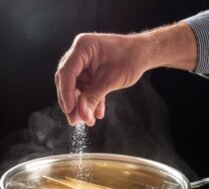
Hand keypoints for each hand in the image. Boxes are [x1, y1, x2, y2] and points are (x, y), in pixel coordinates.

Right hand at [55, 23, 196, 125]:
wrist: (142, 55)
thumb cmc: (130, 59)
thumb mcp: (110, 80)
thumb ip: (93, 97)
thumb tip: (82, 114)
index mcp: (82, 48)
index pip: (66, 73)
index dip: (66, 93)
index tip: (70, 110)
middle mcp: (79, 55)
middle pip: (67, 81)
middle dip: (71, 102)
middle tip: (74, 120)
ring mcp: (84, 65)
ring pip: (76, 88)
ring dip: (81, 105)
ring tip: (86, 120)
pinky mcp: (90, 73)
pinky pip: (86, 89)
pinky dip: (90, 101)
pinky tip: (97, 113)